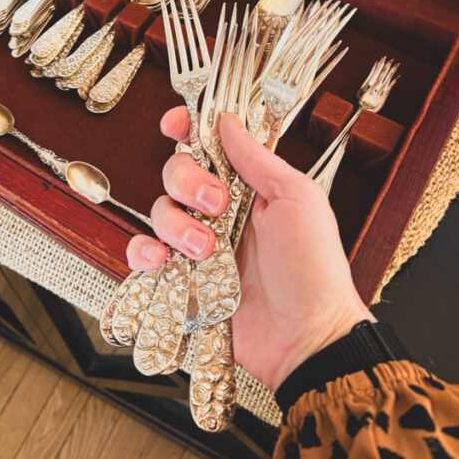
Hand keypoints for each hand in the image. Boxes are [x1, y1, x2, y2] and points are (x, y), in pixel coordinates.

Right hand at [126, 106, 372, 391]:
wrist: (307, 337)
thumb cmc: (315, 269)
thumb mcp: (298, 199)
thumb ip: (258, 159)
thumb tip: (228, 121)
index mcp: (249, 186)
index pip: (209, 145)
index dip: (187, 128)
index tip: (175, 125)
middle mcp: (221, 211)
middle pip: (177, 172)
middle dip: (188, 182)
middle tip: (216, 205)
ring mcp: (200, 246)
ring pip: (160, 211)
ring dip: (177, 225)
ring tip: (207, 250)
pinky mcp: (183, 280)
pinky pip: (145, 257)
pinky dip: (144, 253)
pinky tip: (161, 259)